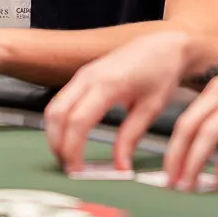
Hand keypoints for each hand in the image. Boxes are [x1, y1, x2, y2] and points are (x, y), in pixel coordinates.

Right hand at [45, 32, 191, 173]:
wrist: (164, 44)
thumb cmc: (161, 71)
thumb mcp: (151, 108)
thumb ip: (130, 138)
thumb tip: (120, 167)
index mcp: (108, 84)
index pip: (78, 121)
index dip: (73, 149)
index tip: (78, 172)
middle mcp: (89, 77)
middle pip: (57, 115)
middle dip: (58, 145)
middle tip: (69, 170)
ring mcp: (83, 75)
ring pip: (53, 108)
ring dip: (55, 135)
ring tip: (69, 158)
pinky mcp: (82, 76)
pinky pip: (61, 101)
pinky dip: (60, 123)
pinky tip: (71, 139)